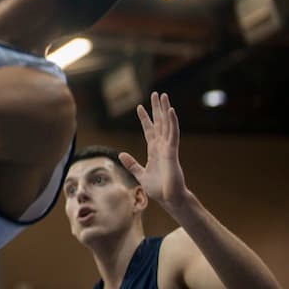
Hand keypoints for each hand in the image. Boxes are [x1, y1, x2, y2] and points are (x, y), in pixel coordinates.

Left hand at [119, 92, 189, 211]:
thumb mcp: (140, 174)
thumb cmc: (159, 189)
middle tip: (156, 94)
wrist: (169, 199)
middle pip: (159, 123)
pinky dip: (172, 122)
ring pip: (166, 124)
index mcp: (154, 151)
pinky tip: (171, 110)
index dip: (145, 119)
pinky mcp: (172, 152)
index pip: (149, 131)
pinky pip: (173, 134)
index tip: (139, 107)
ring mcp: (168, 148)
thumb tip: (121, 154)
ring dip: (165, 110)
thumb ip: (132, 164)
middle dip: (157, 109)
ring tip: (163, 96)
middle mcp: (162, 147)